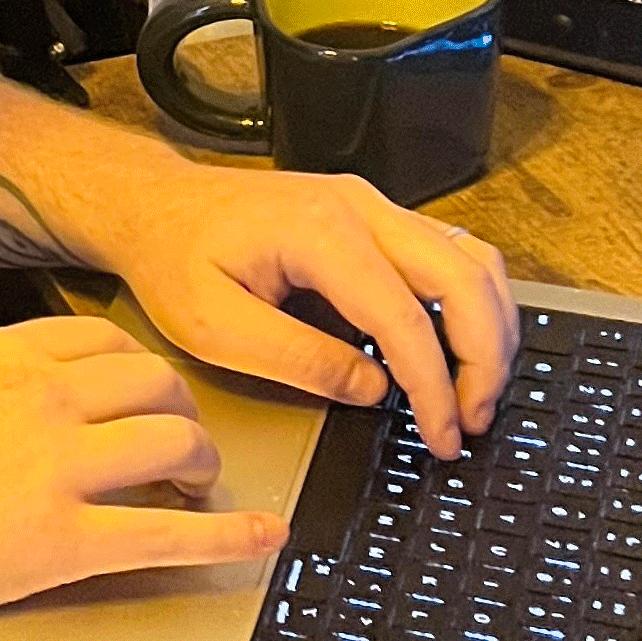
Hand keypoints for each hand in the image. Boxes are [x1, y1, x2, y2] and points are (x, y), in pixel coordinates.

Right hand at [0, 317, 281, 626]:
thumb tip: (45, 404)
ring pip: (176, 442)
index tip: (148, 395)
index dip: (143, 372)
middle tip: (179, 444)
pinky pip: (173, 533)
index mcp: (6, 357)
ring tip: (194, 486)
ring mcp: (59, 469)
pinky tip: (261, 537)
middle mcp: (42, 399)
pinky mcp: (67, 541)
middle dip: (182, 412)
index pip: (109, 340)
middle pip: (159, 382)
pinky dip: (231, 537)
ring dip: (201, 465)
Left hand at [104, 166, 517, 456]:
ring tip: (475, 393)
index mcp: (318, 231)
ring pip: (471, 261)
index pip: (403, 316)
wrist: (153, 205)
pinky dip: (469, 305)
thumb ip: (296, 359)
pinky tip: (458, 350)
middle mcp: (359, 208)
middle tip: (472, 420)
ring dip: (489, 330)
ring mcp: (372, 207)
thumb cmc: (172, 257)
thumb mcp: (211, 325)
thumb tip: (374, 389)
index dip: (433, 385)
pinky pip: (449, 255)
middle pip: (463, 279)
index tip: (441, 435)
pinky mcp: (375, 219)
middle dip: (484, 358)